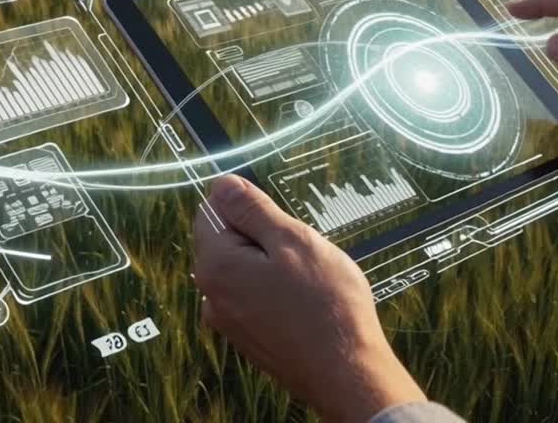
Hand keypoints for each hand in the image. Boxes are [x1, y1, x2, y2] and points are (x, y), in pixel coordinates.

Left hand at [193, 175, 425, 422]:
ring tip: (309, 279)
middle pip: (227, 241)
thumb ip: (253, 210)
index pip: (212, 211)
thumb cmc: (325, 303)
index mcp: (216, 266)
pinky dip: (276, 291)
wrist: (346, 372)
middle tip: (302, 251)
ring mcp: (229, 321)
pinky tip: (306, 302)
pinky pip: (255, 297)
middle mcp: (211, 295)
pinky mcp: (248, 338)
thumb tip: (221, 184)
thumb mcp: (293, 240)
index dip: (248, 207)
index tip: (282, 221)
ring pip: (245, 270)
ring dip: (273, 264)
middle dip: (263, 237)